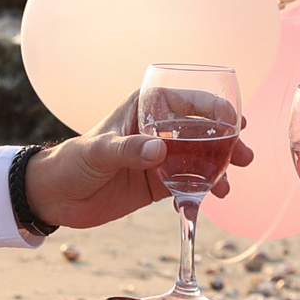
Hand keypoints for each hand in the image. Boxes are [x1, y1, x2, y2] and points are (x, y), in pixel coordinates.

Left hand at [22, 91, 254, 231]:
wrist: (55, 197)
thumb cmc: (71, 162)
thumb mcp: (99, 152)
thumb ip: (128, 150)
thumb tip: (161, 152)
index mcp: (146, 107)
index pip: (188, 101)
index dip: (216, 110)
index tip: (235, 124)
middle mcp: (159, 129)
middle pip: (203, 130)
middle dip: (227, 142)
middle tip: (244, 157)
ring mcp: (161, 157)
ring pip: (202, 158)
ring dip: (221, 168)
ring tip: (229, 186)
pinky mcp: (159, 183)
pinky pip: (190, 183)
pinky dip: (204, 189)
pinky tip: (213, 198)